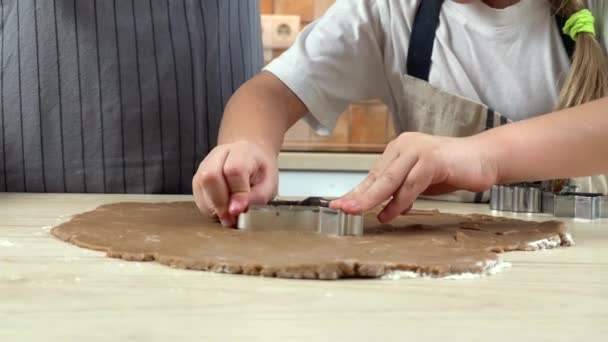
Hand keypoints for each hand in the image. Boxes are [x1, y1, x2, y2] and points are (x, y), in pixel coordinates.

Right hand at [192, 140, 277, 226]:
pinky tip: (222, 210)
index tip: (241, 210)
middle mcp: (219, 155)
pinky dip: (209, 208)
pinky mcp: (197, 178)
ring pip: (201, 187)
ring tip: (230, 216)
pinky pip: (197, 196)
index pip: (234, 170)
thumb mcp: (269, 185)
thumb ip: (257, 197)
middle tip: (232, 219)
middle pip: (210, 176)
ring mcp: (205, 165)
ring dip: (214, 208)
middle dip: (220, 203)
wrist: (251, 159)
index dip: (237, 193)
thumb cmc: (260, 172)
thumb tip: (236, 210)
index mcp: (242, 152)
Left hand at [330, 132, 497, 222]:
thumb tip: (383, 209)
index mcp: (399, 149)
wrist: (485, 158)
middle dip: (357, 195)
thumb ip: (402, 191)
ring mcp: (418, 150)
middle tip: (339, 208)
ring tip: (356, 212)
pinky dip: (399, 202)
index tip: (339, 204)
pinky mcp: (432, 159)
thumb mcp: (420, 182)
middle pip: (377, 176)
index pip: (374, 174)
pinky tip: (389, 214)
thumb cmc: (453, 168)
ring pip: (389, 179)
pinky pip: (410, 184)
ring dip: (371, 199)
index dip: (356, 191)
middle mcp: (405, 146)